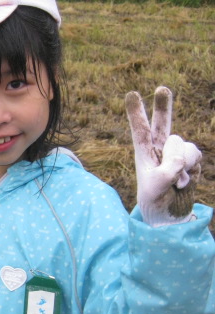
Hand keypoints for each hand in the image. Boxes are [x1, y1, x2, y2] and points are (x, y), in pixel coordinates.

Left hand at [125, 86, 201, 226]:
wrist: (170, 213)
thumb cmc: (155, 199)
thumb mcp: (157, 184)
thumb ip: (169, 167)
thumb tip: (182, 154)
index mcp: (143, 153)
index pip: (140, 129)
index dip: (136, 112)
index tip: (131, 94)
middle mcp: (159, 148)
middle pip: (162, 123)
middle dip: (163, 105)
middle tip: (162, 88)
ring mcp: (176, 153)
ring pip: (184, 144)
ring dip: (181, 163)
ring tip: (173, 180)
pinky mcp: (191, 159)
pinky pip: (196, 155)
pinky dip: (192, 168)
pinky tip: (184, 180)